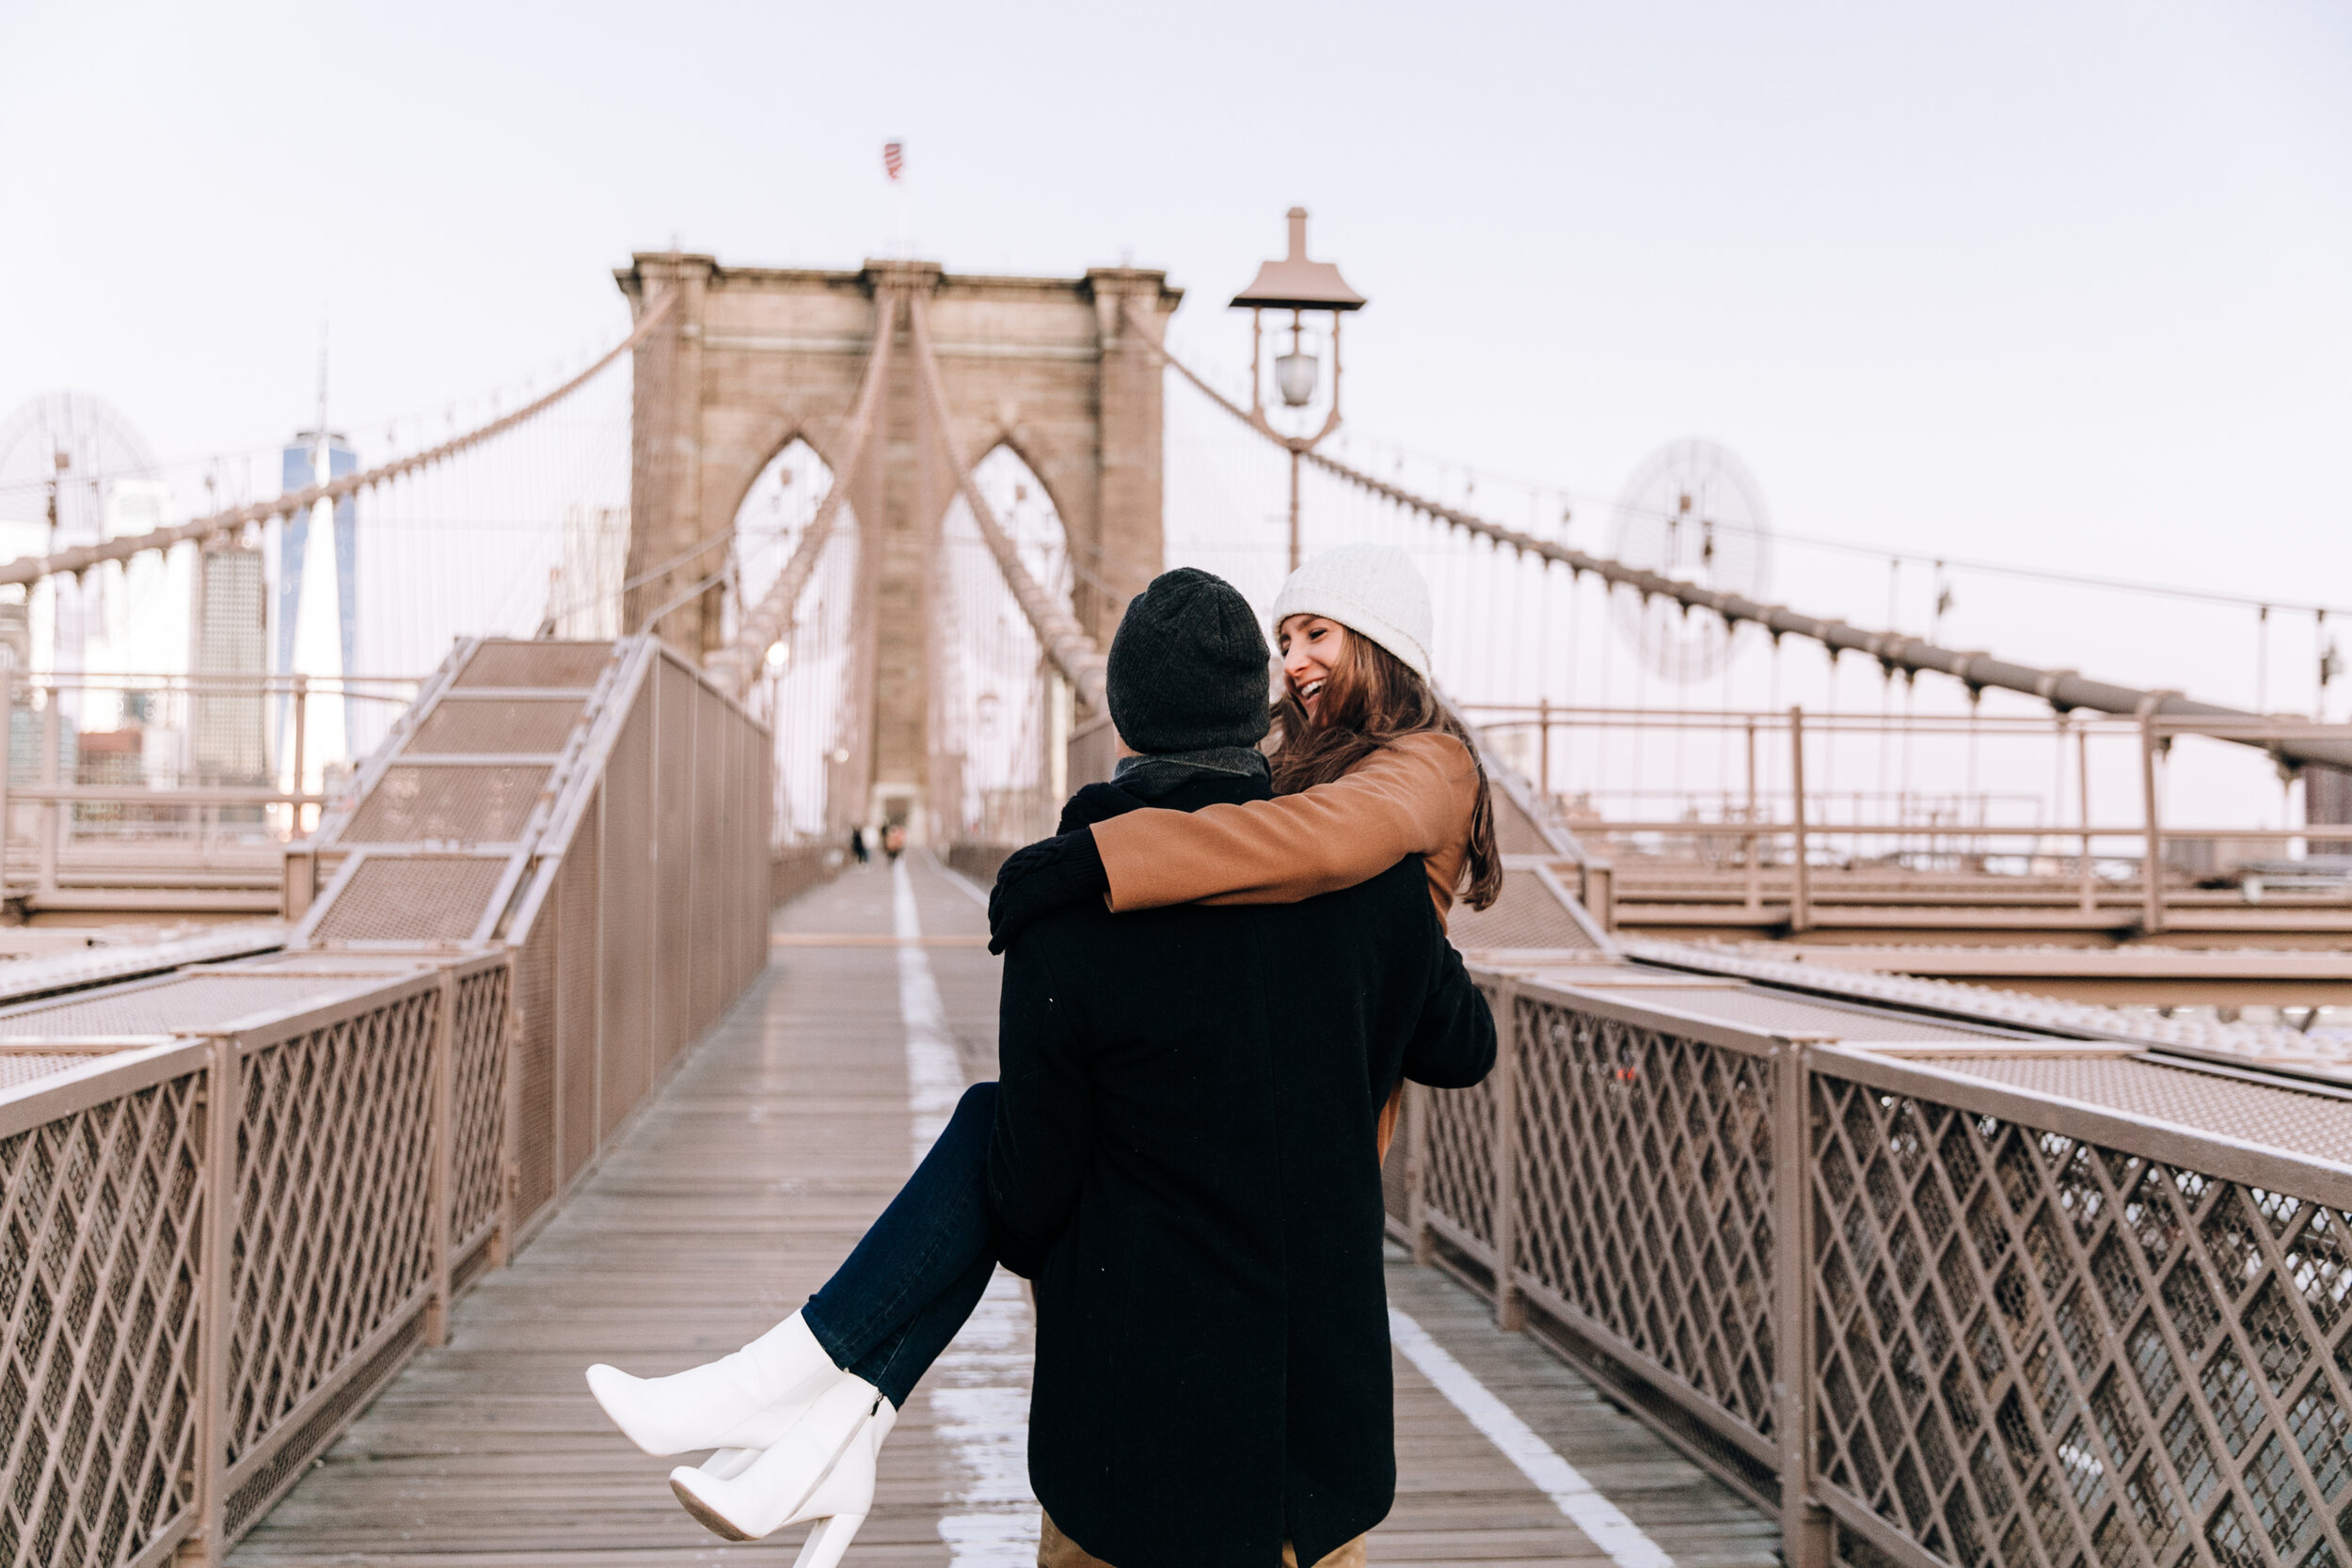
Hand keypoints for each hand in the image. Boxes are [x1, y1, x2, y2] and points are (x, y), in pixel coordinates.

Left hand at [987, 829, 1107, 953]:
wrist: (1078, 861)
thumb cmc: (1078, 857)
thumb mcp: (1059, 857)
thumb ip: (1052, 864)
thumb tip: (1063, 860)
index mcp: (1015, 864)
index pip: (1004, 886)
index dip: (1004, 900)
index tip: (1006, 910)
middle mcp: (1007, 878)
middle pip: (997, 902)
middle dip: (997, 916)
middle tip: (999, 928)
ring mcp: (1011, 895)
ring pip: (996, 918)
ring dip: (996, 931)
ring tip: (998, 944)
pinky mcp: (1017, 911)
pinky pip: (1003, 931)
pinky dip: (998, 942)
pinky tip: (995, 950)